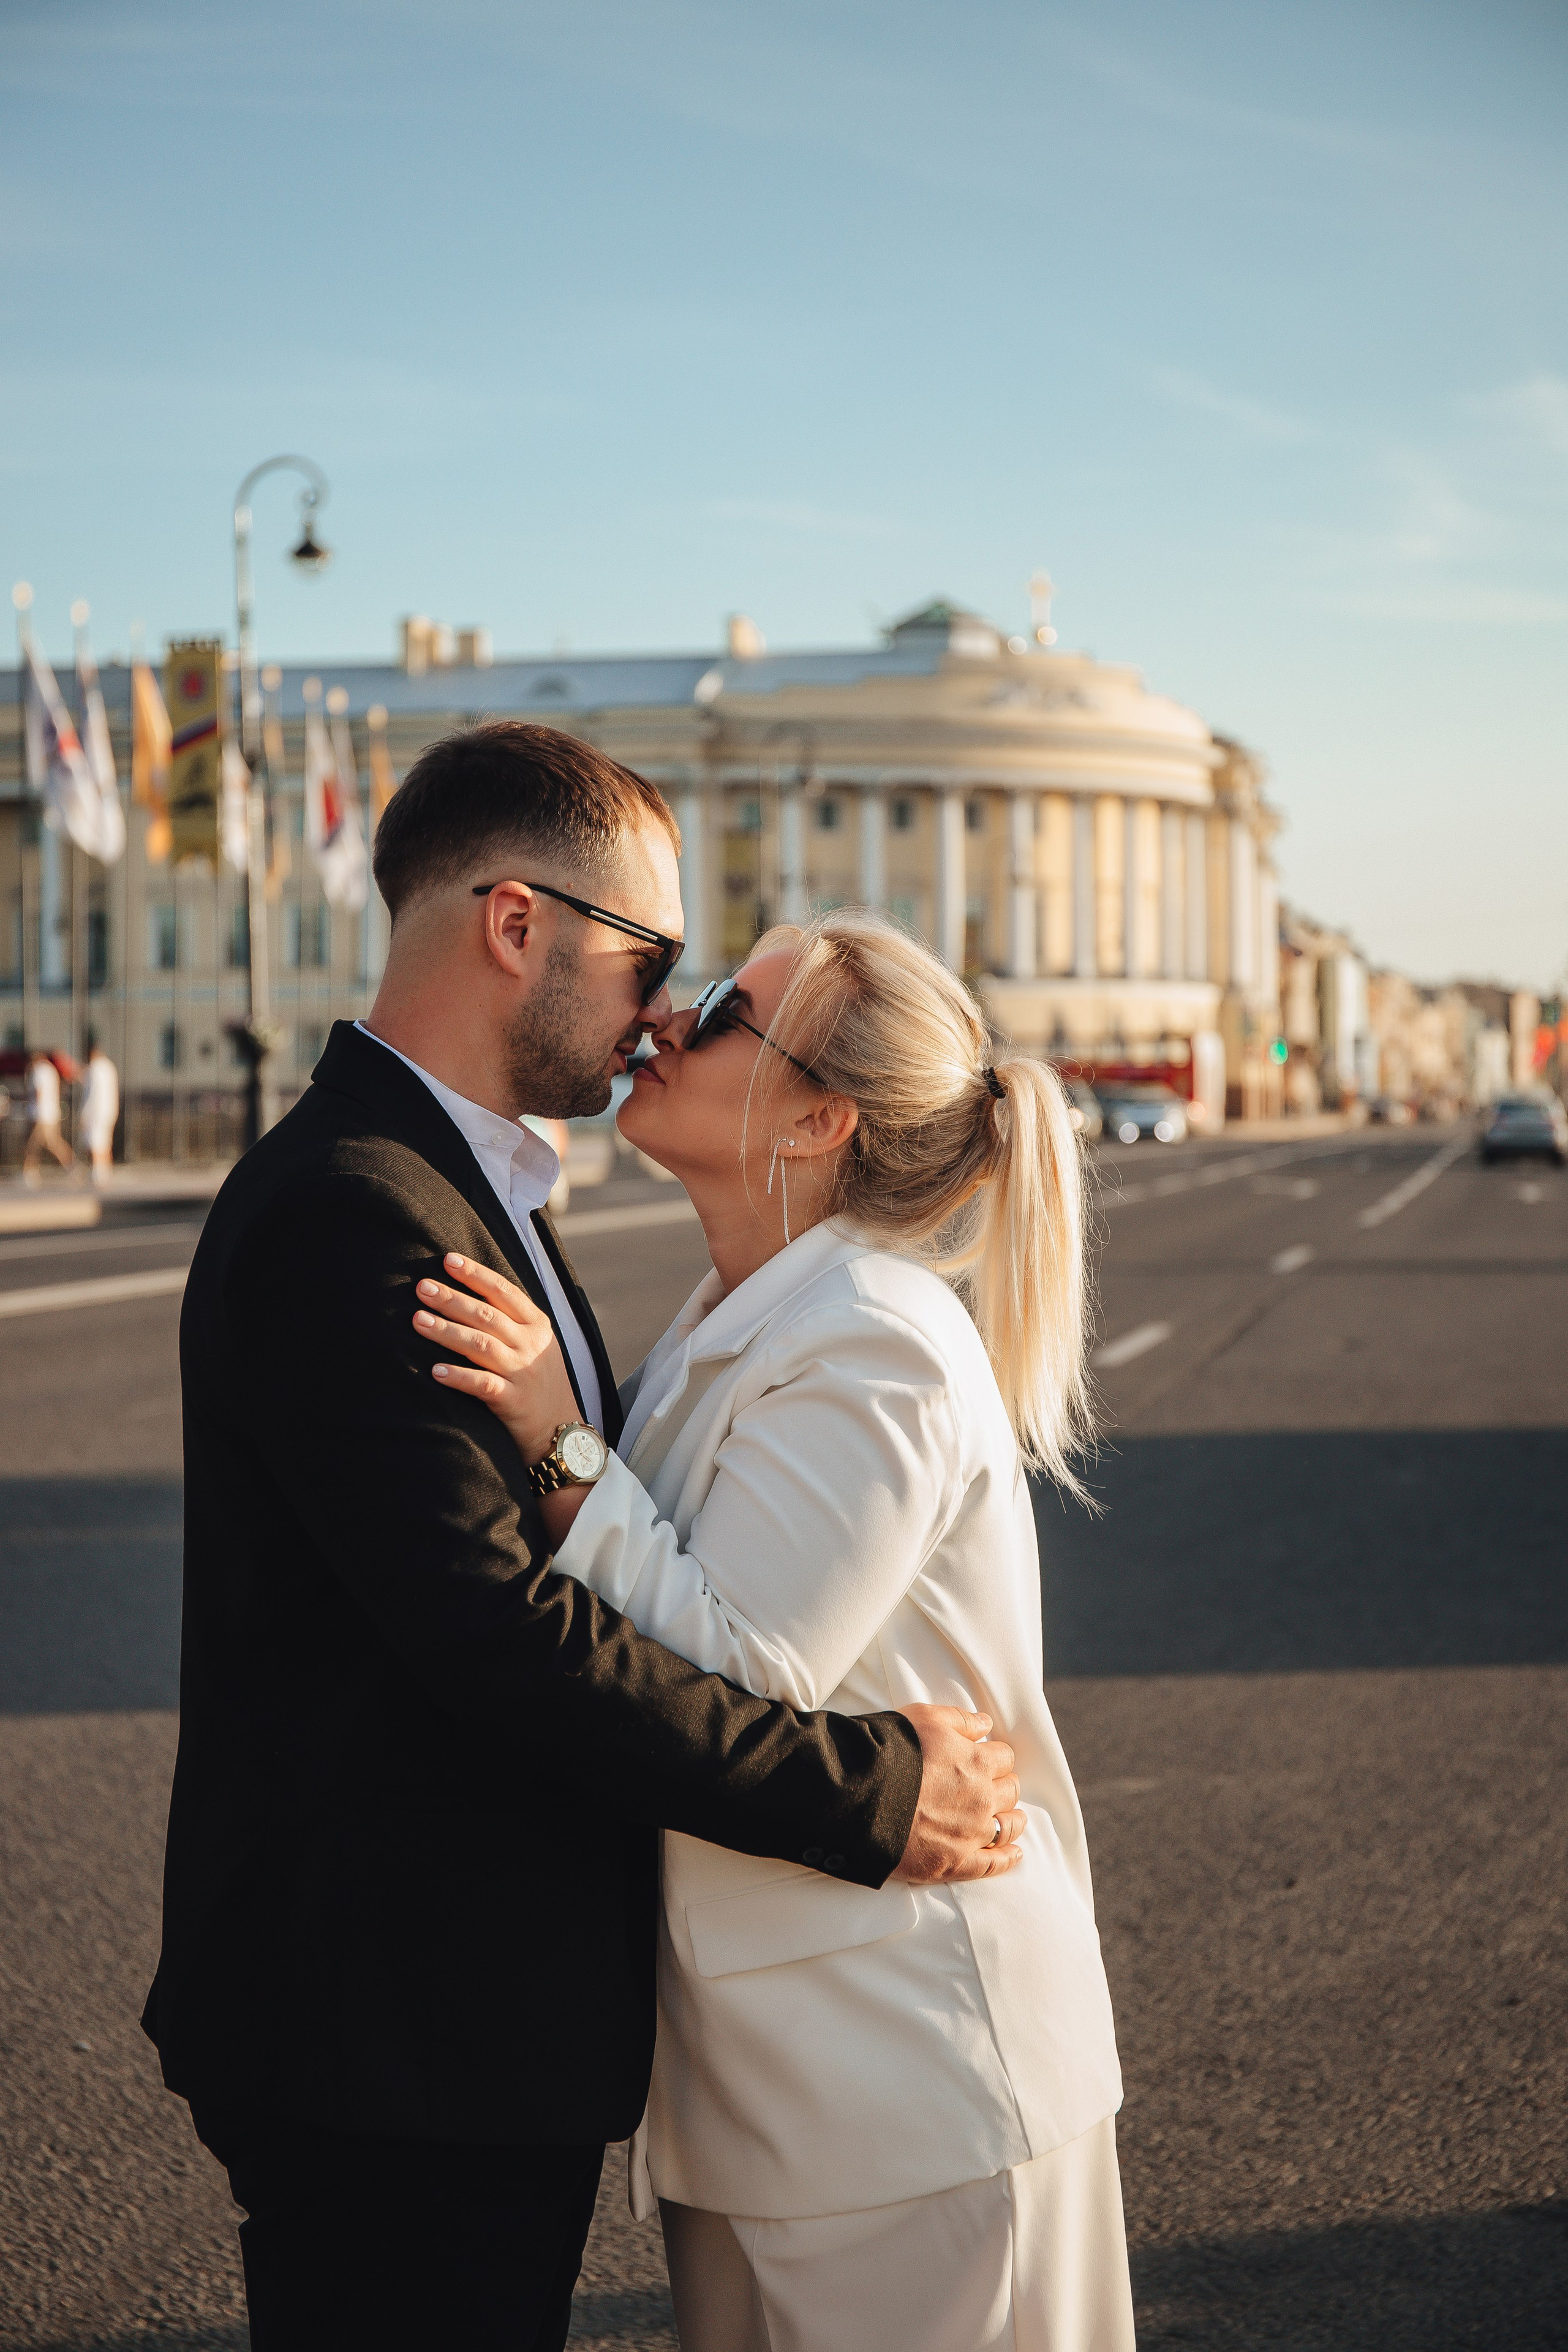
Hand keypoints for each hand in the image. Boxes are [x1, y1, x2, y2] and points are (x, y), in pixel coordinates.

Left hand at [413, 1254, 577, 1462]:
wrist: (561, 1431)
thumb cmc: (539, 1382)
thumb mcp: (536, 1344)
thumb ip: (510, 1320)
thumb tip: (468, 1293)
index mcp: (537, 1325)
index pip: (504, 1291)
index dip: (475, 1274)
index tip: (448, 1260)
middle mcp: (531, 1345)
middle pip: (487, 1315)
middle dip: (452, 1299)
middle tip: (422, 1287)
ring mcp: (523, 1373)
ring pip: (481, 1345)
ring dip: (447, 1331)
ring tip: (418, 1320)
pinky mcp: (513, 1402)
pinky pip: (483, 1385)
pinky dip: (459, 1377)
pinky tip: (435, 1371)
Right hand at [891, 1705, 1023, 1882]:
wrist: (860, 1797)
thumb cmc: (890, 1752)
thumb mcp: (925, 1718)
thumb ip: (960, 1719)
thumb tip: (985, 1724)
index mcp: (976, 1763)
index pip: (1004, 1757)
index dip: (996, 1756)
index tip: (988, 1758)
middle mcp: (981, 1799)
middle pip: (1010, 1791)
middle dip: (1005, 1785)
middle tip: (997, 1786)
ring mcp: (970, 1834)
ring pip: (1008, 1826)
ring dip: (1013, 1820)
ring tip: (1014, 1818)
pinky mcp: (955, 1863)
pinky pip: (993, 1864)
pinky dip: (1007, 1859)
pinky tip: (1014, 1853)